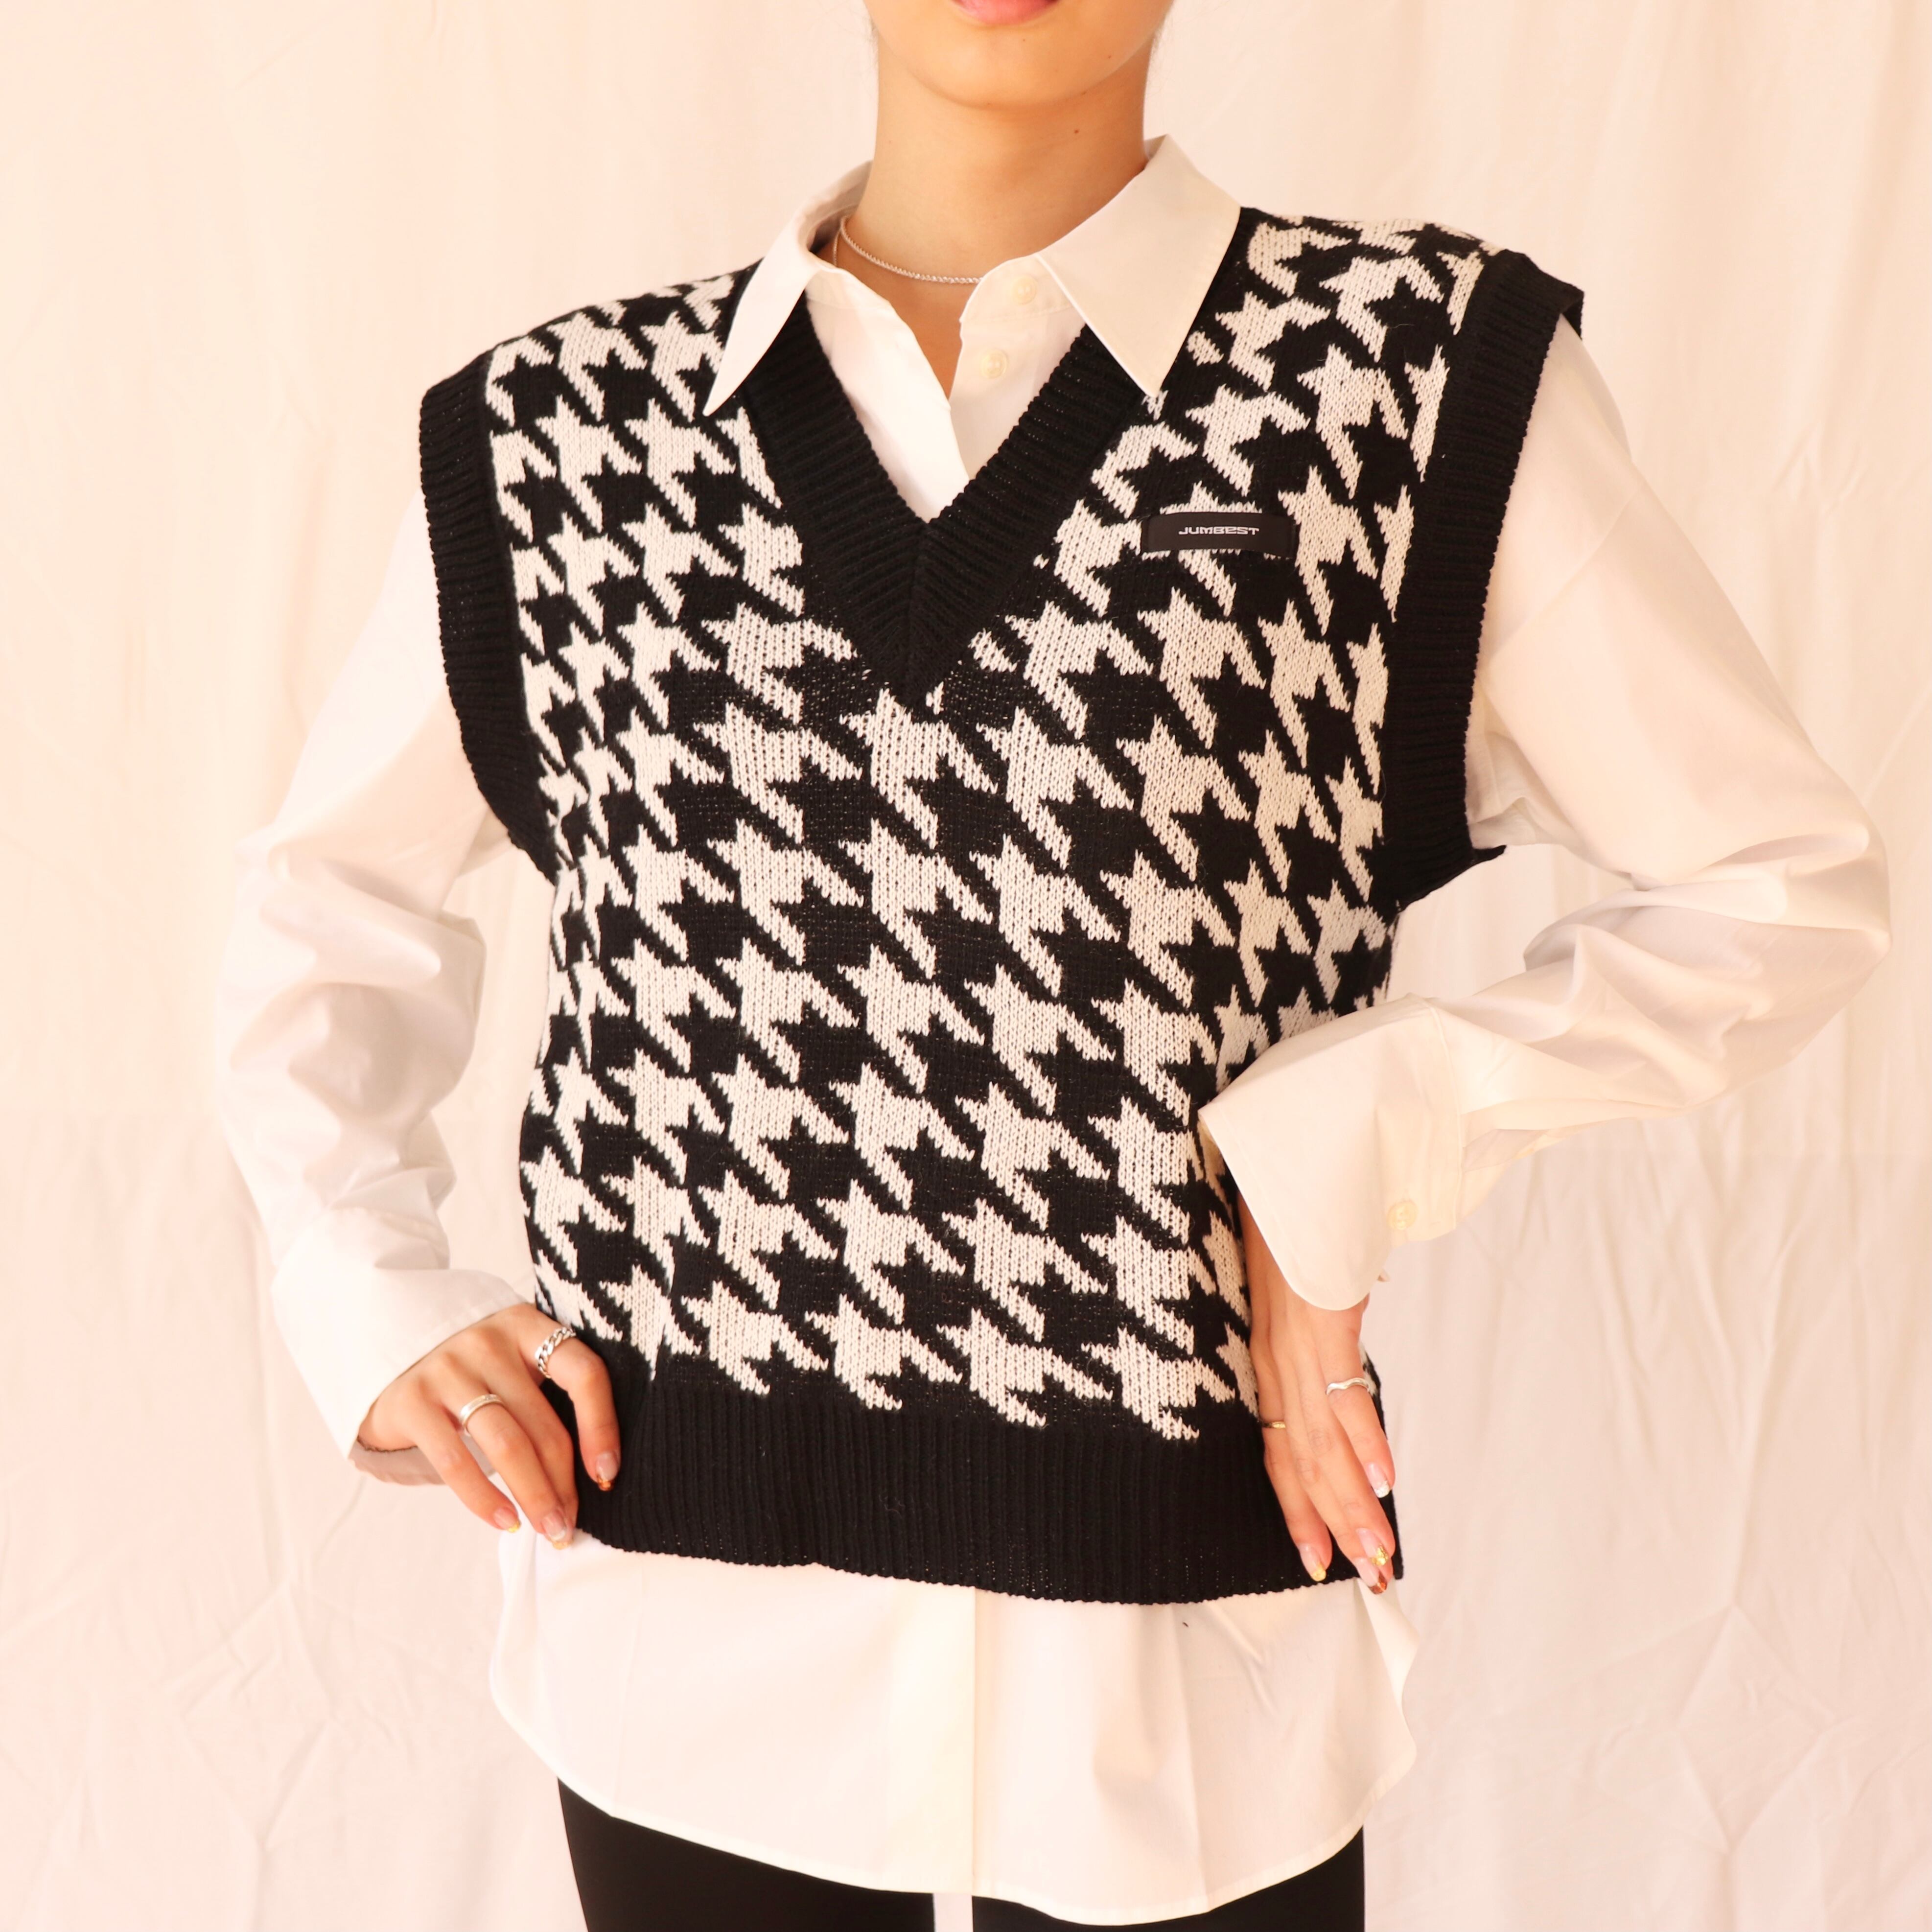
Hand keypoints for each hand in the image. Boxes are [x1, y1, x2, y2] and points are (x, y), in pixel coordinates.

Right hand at [357, 1305, 619, 1547]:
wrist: (389, 1356)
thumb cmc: (473, 1372)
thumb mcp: (514, 1363)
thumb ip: (548, 1398)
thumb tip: (596, 1472)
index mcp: (527, 1327)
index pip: (583, 1373)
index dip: (601, 1426)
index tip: (608, 1474)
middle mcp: (489, 1342)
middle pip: (543, 1424)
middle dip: (563, 1484)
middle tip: (571, 1525)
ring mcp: (448, 1368)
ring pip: (506, 1444)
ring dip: (533, 1496)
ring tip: (549, 1530)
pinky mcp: (413, 1401)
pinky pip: (457, 1460)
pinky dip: (484, 1499)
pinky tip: (504, 1521)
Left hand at [1240, 1199, 1396, 1590]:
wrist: (1283, 1158)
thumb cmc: (1293, 1214)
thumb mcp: (1305, 1276)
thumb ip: (1329, 1311)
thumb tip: (1360, 1317)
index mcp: (1267, 1354)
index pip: (1278, 1446)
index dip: (1296, 1504)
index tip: (1315, 1556)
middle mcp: (1274, 1357)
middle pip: (1301, 1460)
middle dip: (1334, 1525)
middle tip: (1366, 1578)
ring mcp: (1294, 1339)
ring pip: (1321, 1442)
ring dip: (1353, 1503)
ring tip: (1377, 1555)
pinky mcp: (1319, 1316)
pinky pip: (1342, 1390)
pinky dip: (1365, 1439)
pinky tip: (1384, 1481)